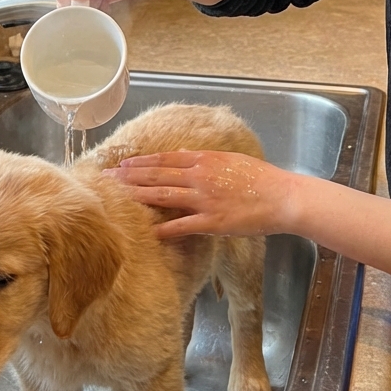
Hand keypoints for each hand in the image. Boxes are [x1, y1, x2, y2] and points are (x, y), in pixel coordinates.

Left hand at [105, 150, 299, 238]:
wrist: (282, 196)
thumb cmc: (261, 178)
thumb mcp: (232, 160)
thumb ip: (207, 160)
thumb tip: (187, 158)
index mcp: (206, 160)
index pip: (165, 159)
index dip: (142, 162)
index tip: (123, 164)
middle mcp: (201, 177)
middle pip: (158, 174)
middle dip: (131, 177)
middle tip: (108, 179)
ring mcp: (205, 199)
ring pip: (165, 195)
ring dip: (140, 196)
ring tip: (120, 198)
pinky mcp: (213, 222)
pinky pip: (184, 225)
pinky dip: (166, 229)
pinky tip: (151, 232)